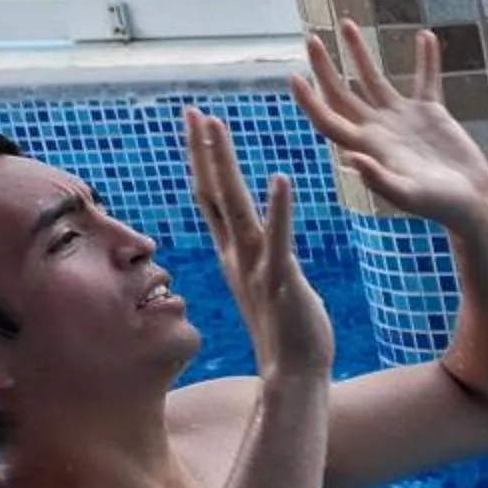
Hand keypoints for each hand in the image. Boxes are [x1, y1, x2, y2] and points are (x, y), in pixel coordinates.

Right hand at [183, 107, 333, 382]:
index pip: (212, 199)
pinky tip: (281, 178)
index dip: (203, 161)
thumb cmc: (287, 332)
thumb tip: (259, 244)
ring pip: (234, 208)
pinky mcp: (281, 283)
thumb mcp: (267, 285)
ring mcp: (255, 268)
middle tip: (193, 111)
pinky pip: (278, 240)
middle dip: (203, 151)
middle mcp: (238, 257)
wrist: (294, 376)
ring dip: (225, 166)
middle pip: (213, 194)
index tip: (197, 124)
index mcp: (235, 255)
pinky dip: (278, 209)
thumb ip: (259, 260)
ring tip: (217, 127)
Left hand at [290, 24, 487, 230]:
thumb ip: (379, 179)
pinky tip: (425, 36)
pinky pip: (426, 79)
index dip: (309, 100)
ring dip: (360, 51)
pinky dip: (426, 59)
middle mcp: (379, 129)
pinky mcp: (431, 113)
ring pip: (374, 78)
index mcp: (368, 147)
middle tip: (311, 39)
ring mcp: (403, 118)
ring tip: (346, 23)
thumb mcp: (408, 195)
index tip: (294, 76)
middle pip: (342, 92)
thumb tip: (350, 157)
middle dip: (325, 66)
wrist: (470, 204)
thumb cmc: (438, 206)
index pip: (329, 118)